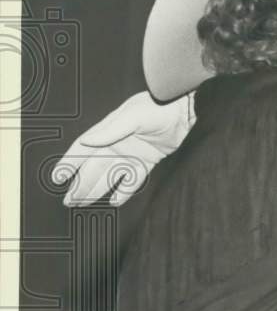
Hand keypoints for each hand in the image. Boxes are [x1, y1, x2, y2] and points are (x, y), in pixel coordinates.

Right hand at [52, 91, 193, 205]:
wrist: (185, 111)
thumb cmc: (158, 107)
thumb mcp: (133, 116)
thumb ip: (110, 130)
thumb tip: (86, 141)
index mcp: (108, 132)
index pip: (82, 149)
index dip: (69, 163)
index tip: (57, 178)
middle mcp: (117, 144)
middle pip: (93, 168)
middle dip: (80, 185)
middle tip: (69, 201)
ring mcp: (132, 153)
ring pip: (110, 176)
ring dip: (97, 190)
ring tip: (84, 203)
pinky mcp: (148, 161)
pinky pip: (132, 179)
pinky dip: (124, 191)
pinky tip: (115, 201)